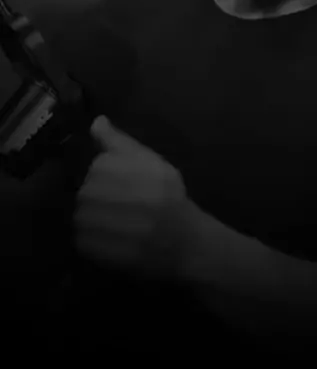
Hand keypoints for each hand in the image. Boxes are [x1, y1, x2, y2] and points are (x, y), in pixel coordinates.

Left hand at [74, 116, 190, 278]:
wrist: (182, 239)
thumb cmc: (168, 195)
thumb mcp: (148, 159)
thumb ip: (118, 141)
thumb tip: (97, 121)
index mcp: (105, 165)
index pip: (97, 168)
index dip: (114, 178)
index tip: (132, 187)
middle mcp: (91, 190)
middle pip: (87, 192)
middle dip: (104, 198)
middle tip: (129, 207)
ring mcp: (87, 220)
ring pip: (82, 214)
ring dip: (98, 219)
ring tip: (123, 224)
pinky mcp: (87, 247)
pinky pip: (82, 239)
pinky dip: (96, 240)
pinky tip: (118, 239)